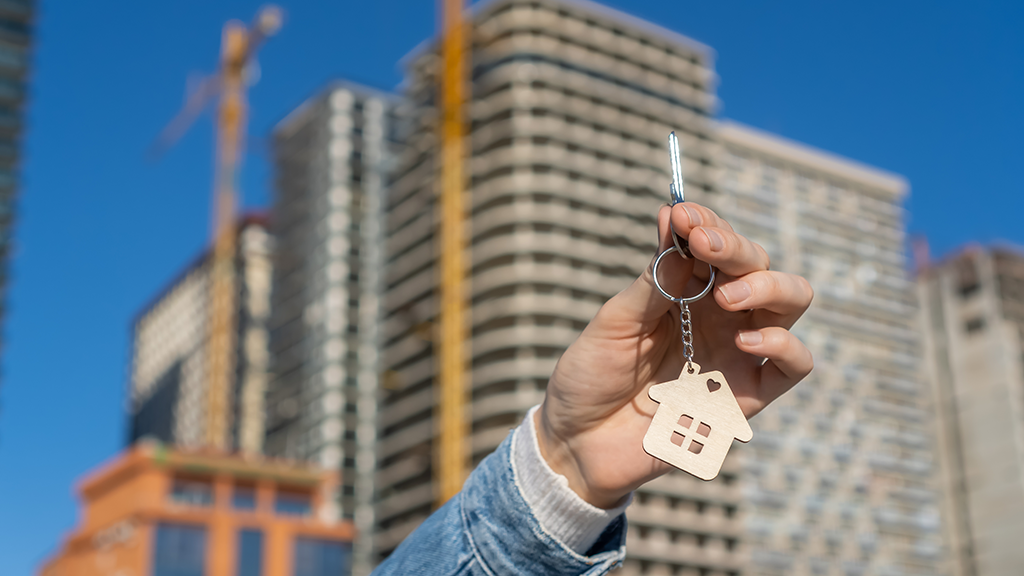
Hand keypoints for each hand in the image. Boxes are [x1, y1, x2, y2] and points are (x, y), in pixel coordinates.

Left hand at [535, 202, 813, 507]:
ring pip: (790, 302)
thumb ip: (652, 281)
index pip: (716, 243)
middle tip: (703, 243)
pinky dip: (782, 344)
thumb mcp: (613, 322)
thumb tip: (677, 223)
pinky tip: (745, 340)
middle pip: (758, 264)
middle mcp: (720, 315)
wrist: (579, 443)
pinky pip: (794, 365)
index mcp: (686, 290)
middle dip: (736, 246)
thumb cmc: (591, 376)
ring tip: (727, 294)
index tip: (683, 215)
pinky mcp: (748, 396)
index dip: (706, 222)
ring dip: (768, 286)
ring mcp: (739, 353)